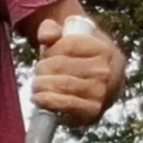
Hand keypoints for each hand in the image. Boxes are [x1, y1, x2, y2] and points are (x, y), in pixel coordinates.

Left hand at [31, 13, 124, 129]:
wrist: (99, 87)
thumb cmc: (78, 61)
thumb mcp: (68, 39)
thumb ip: (52, 30)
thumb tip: (46, 37)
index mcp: (103, 49)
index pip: (68, 44)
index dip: (52, 49)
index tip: (48, 54)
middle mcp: (105, 71)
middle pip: (61, 65)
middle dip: (43, 68)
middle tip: (39, 72)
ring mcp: (100, 92)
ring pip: (62, 84)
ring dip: (42, 84)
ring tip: (37, 85)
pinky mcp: (92, 111)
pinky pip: (66, 104)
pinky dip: (49, 101)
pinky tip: (38, 98)